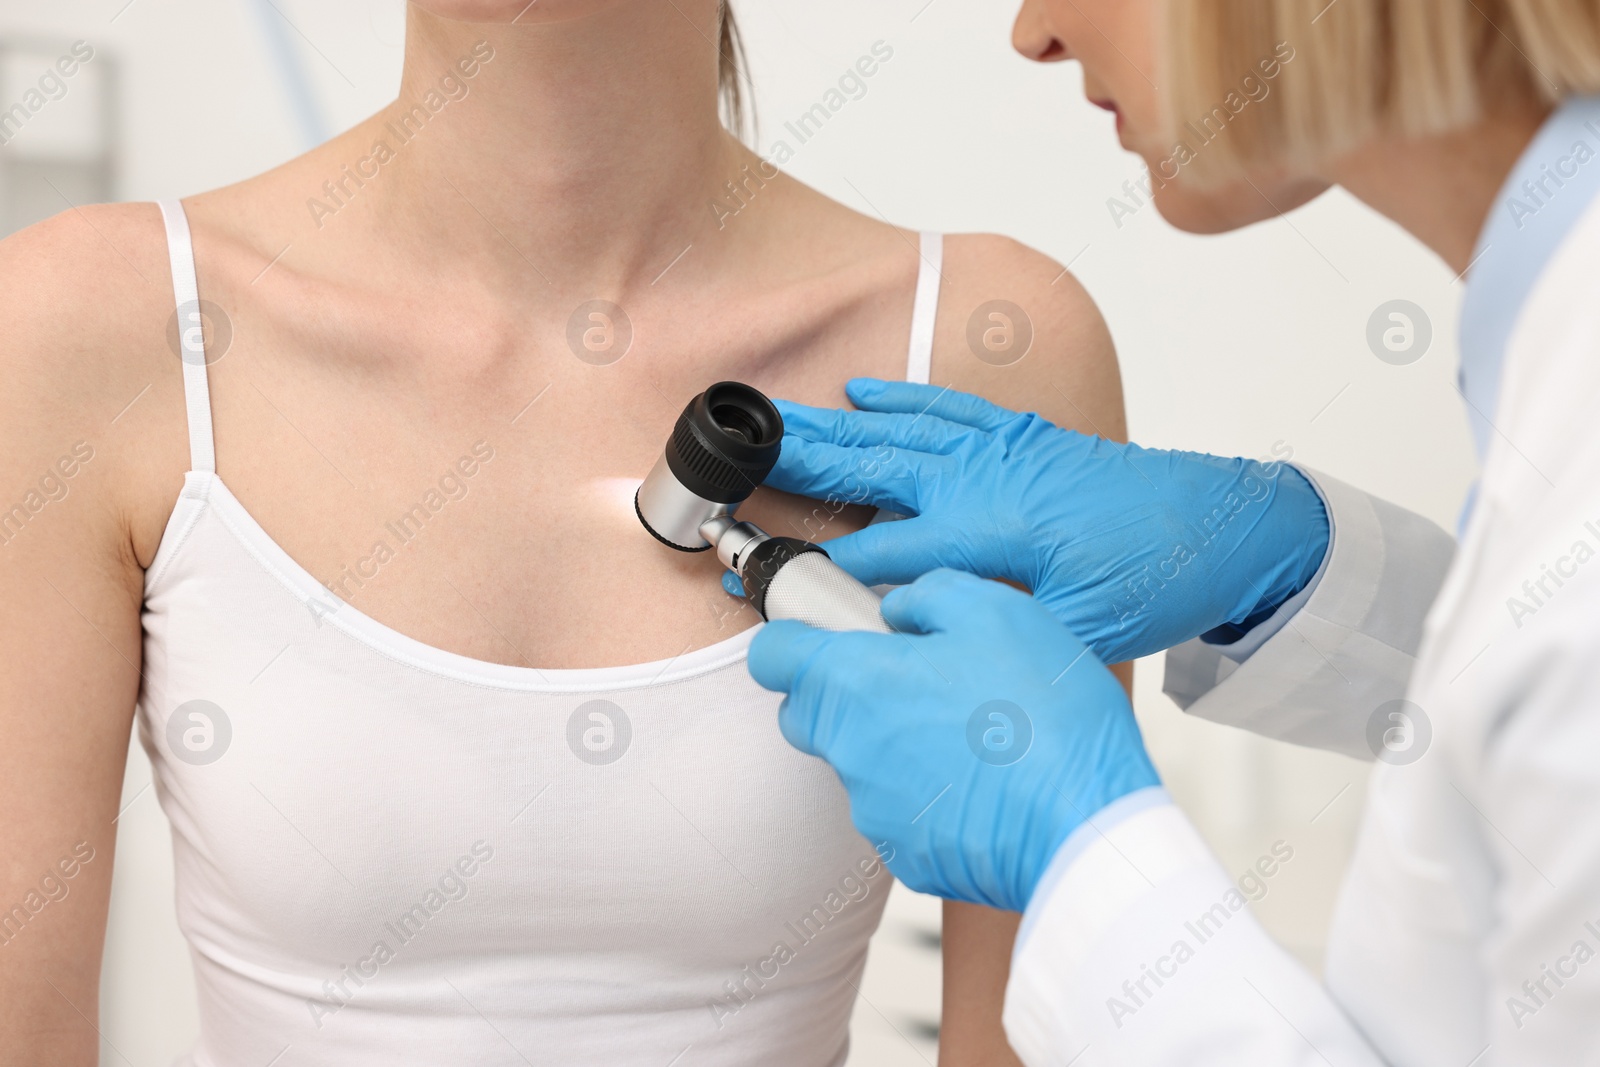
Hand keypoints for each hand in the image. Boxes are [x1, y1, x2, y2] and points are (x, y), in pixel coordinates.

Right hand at [742, 378, 1327, 663]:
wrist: (1222, 523)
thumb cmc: (1154, 576)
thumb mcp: (1075, 627)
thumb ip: (989, 628)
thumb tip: (915, 638)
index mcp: (987, 528)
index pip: (876, 552)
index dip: (811, 571)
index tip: (755, 581)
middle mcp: (981, 476)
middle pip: (867, 468)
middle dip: (794, 464)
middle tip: (730, 457)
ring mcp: (998, 447)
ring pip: (894, 431)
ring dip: (828, 426)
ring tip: (769, 419)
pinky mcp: (1018, 435)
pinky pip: (944, 407)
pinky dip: (899, 397)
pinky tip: (861, 391)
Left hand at [748, 569, 1159, 912]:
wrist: (1087, 828)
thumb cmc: (1046, 717)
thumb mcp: (998, 612)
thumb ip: (929, 596)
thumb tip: (898, 609)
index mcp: (854, 682)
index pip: (770, 655)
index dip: (793, 636)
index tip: (825, 632)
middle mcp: (848, 749)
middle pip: (805, 713)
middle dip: (839, 691)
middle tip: (909, 677)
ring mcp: (873, 809)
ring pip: (857, 764)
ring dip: (892, 743)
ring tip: (967, 732)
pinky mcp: (905, 853)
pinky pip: (897, 811)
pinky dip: (924, 794)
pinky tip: (980, 781)